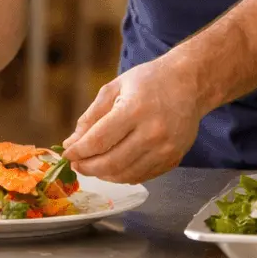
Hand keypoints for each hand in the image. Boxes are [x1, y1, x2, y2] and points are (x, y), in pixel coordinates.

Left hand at [62, 55, 203, 182]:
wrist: (190, 83)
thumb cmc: (149, 81)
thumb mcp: (115, 88)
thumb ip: (91, 116)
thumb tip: (71, 143)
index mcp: (135, 110)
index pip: (99, 141)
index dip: (78, 152)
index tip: (67, 153)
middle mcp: (153, 132)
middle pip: (110, 163)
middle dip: (87, 167)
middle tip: (76, 164)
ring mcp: (166, 149)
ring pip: (125, 175)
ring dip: (103, 175)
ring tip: (93, 165)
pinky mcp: (174, 159)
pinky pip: (142, 176)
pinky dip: (123, 175)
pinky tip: (114, 166)